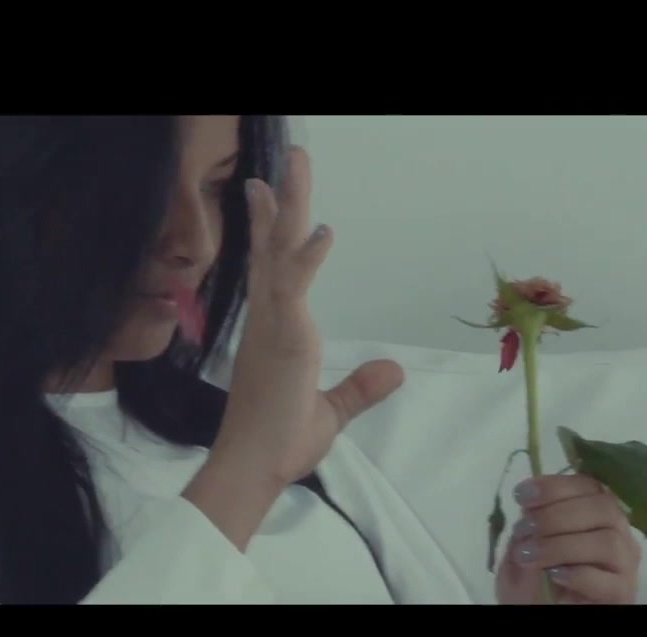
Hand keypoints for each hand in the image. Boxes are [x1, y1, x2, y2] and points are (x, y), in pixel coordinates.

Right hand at [210, 146, 403, 489]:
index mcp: (275, 330)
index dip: (273, 229)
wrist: (252, 467)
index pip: (272, 268)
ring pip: (280, 253)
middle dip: (282, 200)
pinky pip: (293, 288)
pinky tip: (324, 230)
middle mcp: (269, 319)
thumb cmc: (279, 442)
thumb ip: (360, 388)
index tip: (268, 192)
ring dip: (291, 207)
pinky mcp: (283, 339)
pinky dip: (308, 257)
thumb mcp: (331, 411)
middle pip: (273, 246)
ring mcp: (273, 325)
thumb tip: (394, 370)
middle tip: (290, 159)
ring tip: (295, 164)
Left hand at [495, 473, 640, 603]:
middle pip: (604, 507)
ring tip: (530, 555)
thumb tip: (531, 510)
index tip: (522, 495)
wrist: (537, 609)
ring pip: (608, 541)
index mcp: (594, 511)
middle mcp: (617, 531)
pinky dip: (579, 574)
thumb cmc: (532, 575)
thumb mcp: (521, 547)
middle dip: (557, 514)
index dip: (555, 486)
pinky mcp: (622, 593)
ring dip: (562, 545)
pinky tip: (554, 575)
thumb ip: (527, 527)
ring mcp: (624, 564)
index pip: (588, 485)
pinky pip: (610, 581)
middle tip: (526, 528)